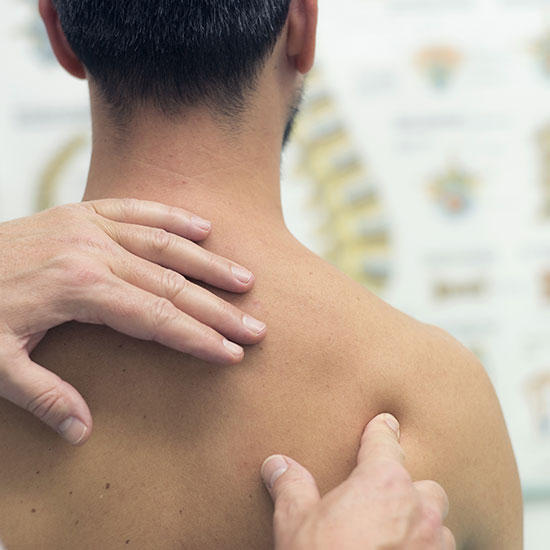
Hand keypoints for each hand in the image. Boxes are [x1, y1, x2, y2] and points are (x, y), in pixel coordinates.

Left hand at [0, 199, 265, 444]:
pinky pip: (138, 210)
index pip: (156, 318)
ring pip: (165, 245)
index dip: (197, 338)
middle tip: (254, 327)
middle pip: (171, 285)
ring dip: (208, 264)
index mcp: (79, 289)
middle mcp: (95, 253)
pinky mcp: (84, 213)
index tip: (229, 353)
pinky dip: (173, 218)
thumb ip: (42, 395)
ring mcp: (91, 228)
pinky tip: (204, 228)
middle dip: (217, 310)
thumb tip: (81, 431)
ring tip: (244, 280)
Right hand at [261, 414, 454, 549]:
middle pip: (426, 487)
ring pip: (440, 527)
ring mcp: (434, 547)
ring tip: (398, 537)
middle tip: (388, 501)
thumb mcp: (294, 523)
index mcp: (383, 484)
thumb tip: (276, 465)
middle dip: (411, 492)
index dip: (383, 431)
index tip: (387, 422)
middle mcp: (418, 511)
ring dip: (422, 528)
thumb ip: (291, 486)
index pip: (385, 444)